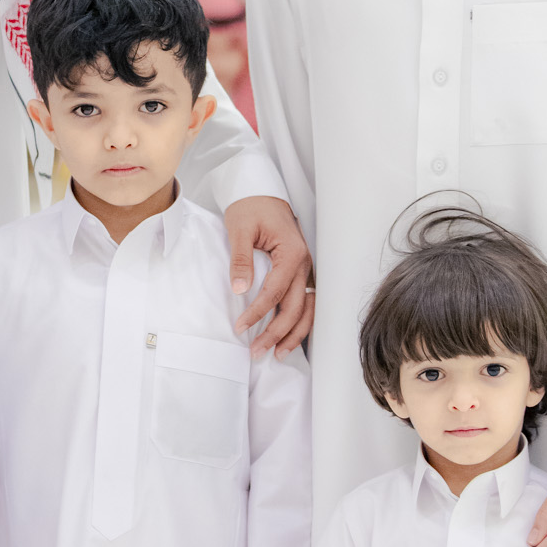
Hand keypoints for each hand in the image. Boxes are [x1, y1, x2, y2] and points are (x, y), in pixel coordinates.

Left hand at [225, 196, 313, 358]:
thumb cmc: (251, 207)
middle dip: (276, 333)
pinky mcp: (300, 272)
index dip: (258, 313)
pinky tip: (289, 338)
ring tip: (277, 353)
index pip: (275, 291)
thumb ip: (241, 260)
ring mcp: (305, 269)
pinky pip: (305, 303)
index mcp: (291, 252)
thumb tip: (240, 289)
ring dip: (293, 334)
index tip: (241, 327)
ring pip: (306, 310)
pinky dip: (300, 323)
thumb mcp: (240, 229)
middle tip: (256, 350)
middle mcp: (304, 264)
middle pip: (295, 307)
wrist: (261, 192)